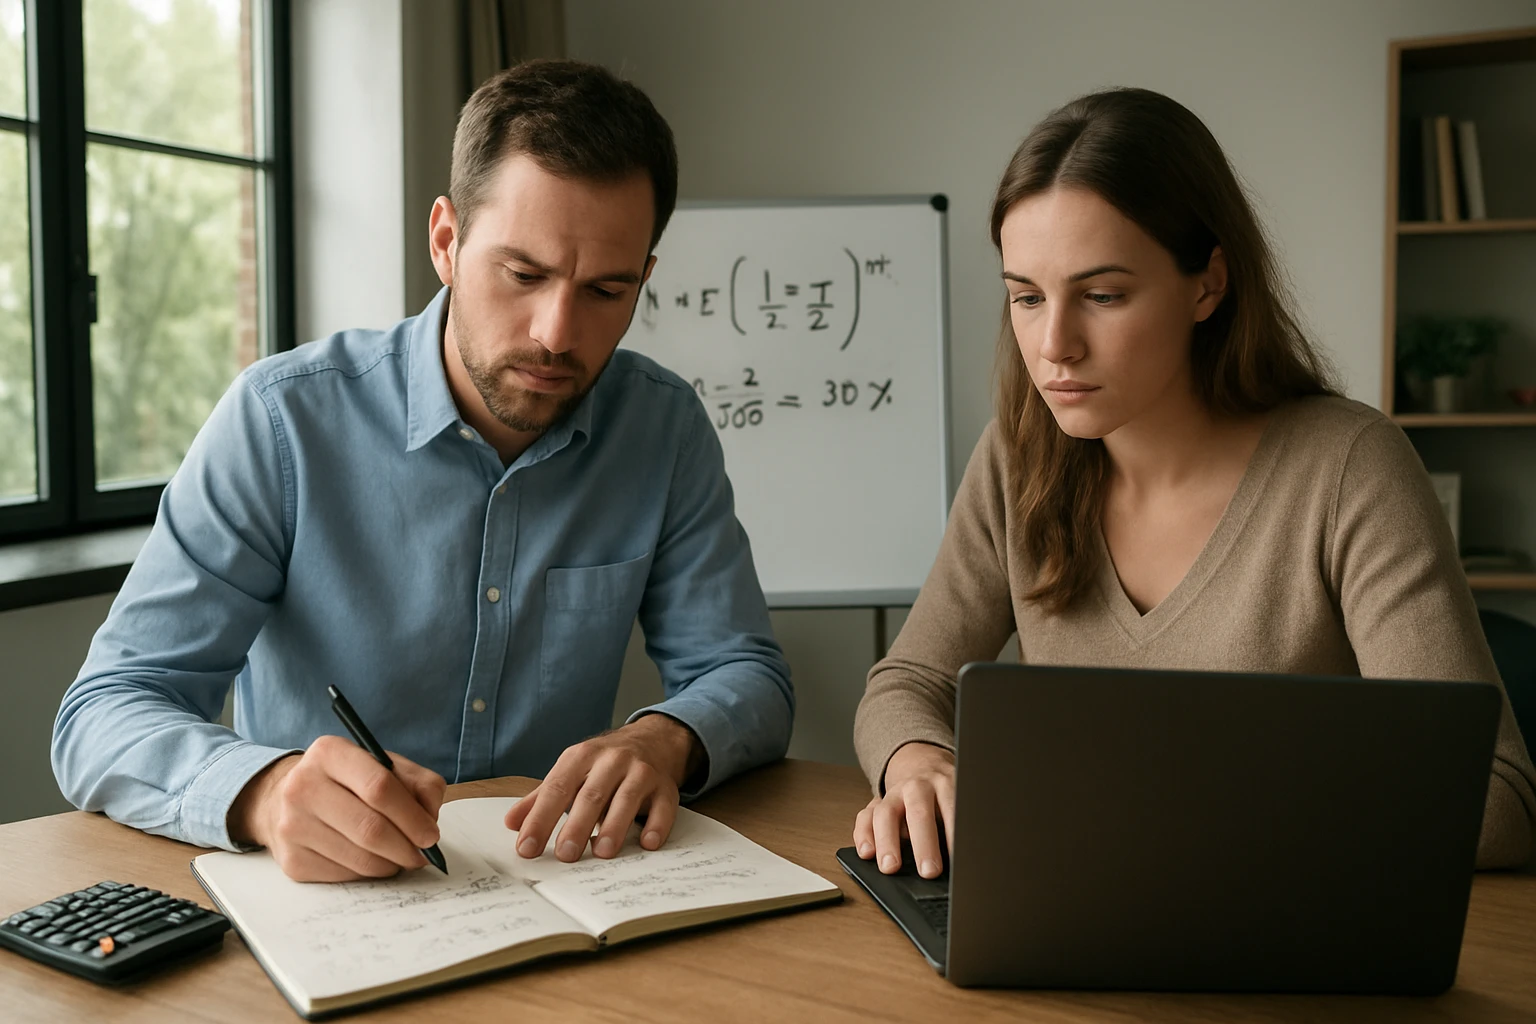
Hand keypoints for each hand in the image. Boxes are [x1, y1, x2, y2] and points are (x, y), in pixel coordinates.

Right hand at [228, 734, 446, 881]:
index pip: (379, 787)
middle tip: (423, 854)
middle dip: (406, 848)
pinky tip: (372, 859)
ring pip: (360, 859)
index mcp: (330, 753)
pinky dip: (369, 872)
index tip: (431, 834)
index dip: (412, 816)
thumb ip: (418, 783)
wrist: (286, 799)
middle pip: (370, 829)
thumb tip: (429, 819)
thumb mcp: (384, 765)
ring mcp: (292, 826)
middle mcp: (303, 787)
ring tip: (401, 856)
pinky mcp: (292, 860)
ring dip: (391, 864)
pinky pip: (345, 876)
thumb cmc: (348, 782)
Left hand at [504, 714, 702, 861]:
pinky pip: (664, 807)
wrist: (654, 739)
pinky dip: (656, 825)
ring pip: (627, 798)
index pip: (557, 788)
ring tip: (603, 852)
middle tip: (565, 855)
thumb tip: (511, 823)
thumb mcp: (572, 771)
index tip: (527, 847)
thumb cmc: (604, 763)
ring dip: (615, 826)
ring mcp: (642, 771)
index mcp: (581, 756)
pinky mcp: (666, 786)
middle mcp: (612, 760)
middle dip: (577, 825)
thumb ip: (542, 797)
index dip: (540, 819)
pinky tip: (647, 843)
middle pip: (591, 795)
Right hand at [853, 741, 954, 878]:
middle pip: (918, 811)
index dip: (955, 836)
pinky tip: (866, 854)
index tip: (959, 861)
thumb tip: (967, 859)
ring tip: (890, 867)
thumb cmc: (945, 796)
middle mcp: (917, 786)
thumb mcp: (960, 802)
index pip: (951, 809)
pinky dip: (863, 835)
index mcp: (945, 784)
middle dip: (924, 843)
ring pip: (886, 813)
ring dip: (887, 841)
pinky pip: (864, 816)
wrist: (923, 766)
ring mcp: (894, 793)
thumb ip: (960, 826)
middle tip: (929, 871)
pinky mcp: (876, 803)